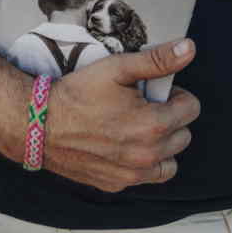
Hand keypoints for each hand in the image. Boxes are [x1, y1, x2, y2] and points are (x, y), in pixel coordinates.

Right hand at [40, 38, 199, 190]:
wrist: (40, 123)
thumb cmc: (79, 93)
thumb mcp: (118, 68)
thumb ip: (158, 60)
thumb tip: (188, 48)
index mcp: (153, 125)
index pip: (191, 109)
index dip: (176, 95)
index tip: (155, 91)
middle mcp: (147, 156)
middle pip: (183, 136)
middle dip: (170, 118)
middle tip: (144, 106)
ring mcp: (131, 174)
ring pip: (169, 162)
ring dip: (162, 145)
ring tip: (139, 127)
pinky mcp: (115, 184)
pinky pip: (145, 177)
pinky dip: (143, 163)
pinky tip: (123, 144)